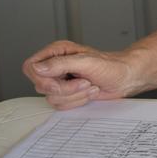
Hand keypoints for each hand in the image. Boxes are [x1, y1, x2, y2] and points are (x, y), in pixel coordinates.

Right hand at [23, 40, 137, 109]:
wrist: (125, 77)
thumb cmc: (112, 66)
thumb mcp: (86, 62)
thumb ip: (61, 64)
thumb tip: (38, 68)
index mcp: (57, 52)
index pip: (30, 66)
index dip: (41, 78)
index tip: (59, 80)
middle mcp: (56, 66)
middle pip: (41, 86)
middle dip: (65, 88)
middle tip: (84, 81)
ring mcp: (61, 81)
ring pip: (51, 98)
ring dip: (75, 95)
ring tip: (90, 84)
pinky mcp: (67, 93)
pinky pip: (61, 105)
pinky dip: (77, 101)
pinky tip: (89, 91)